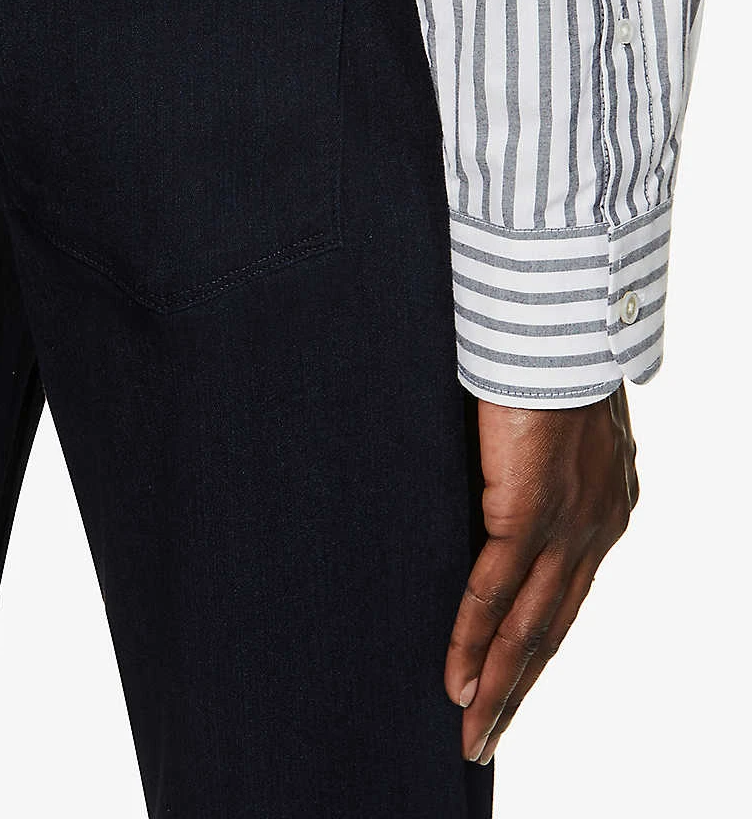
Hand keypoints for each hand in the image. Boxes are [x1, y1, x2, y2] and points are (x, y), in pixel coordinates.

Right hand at [444, 383, 638, 765]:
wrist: (557, 325)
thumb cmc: (544, 357)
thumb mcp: (548, 423)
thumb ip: (532, 463)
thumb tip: (498, 475)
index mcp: (604, 506)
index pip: (568, 592)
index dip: (537, 641)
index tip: (510, 677)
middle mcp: (598, 527)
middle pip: (554, 626)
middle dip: (521, 686)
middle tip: (488, 734)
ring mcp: (569, 526)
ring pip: (530, 625)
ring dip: (500, 685)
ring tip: (474, 731)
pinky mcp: (532, 512)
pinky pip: (495, 592)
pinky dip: (473, 640)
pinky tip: (455, 679)